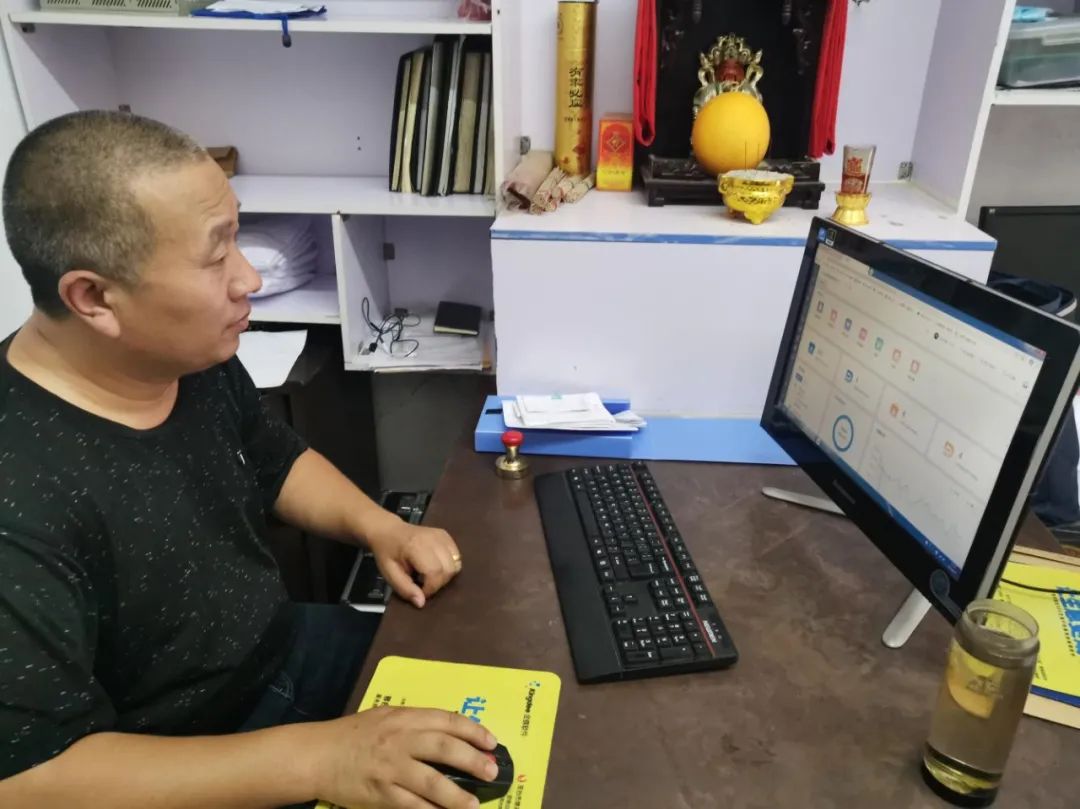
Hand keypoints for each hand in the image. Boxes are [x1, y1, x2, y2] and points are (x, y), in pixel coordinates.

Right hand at [311, 706, 497, 808]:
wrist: (318, 755)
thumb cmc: (354, 735)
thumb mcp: (387, 717)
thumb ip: (416, 724)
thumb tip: (453, 735)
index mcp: (404, 717)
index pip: (447, 720)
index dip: (473, 731)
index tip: (492, 743)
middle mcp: (399, 740)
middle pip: (444, 748)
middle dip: (473, 760)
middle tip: (492, 771)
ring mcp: (390, 768)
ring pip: (431, 782)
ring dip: (457, 795)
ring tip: (474, 804)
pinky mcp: (380, 793)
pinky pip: (411, 806)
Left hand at [368, 519, 461, 607]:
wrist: (389, 530)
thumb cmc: (387, 552)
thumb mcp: (389, 573)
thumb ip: (405, 589)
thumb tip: (422, 603)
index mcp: (416, 547)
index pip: (434, 571)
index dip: (430, 587)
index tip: (421, 591)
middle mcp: (433, 539)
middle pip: (448, 569)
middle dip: (439, 583)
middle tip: (425, 584)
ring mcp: (442, 535)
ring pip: (456, 563)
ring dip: (446, 575)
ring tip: (431, 576)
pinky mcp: (446, 535)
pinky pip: (457, 556)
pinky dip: (450, 565)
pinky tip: (437, 566)